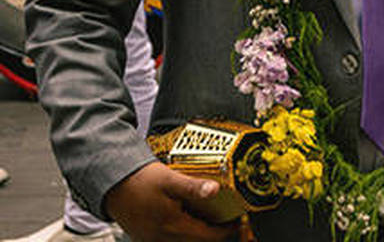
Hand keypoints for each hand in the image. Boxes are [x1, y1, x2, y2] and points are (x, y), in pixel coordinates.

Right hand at [104, 161, 240, 240]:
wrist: (112, 184)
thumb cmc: (140, 180)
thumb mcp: (169, 179)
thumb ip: (193, 187)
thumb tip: (215, 190)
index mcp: (172, 226)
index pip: (208, 237)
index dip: (226, 232)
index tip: (237, 222)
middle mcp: (163, 239)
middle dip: (215, 237)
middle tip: (230, 226)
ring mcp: (154, 241)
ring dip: (201, 237)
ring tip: (213, 226)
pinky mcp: (148, 238)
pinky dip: (186, 236)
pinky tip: (191, 224)